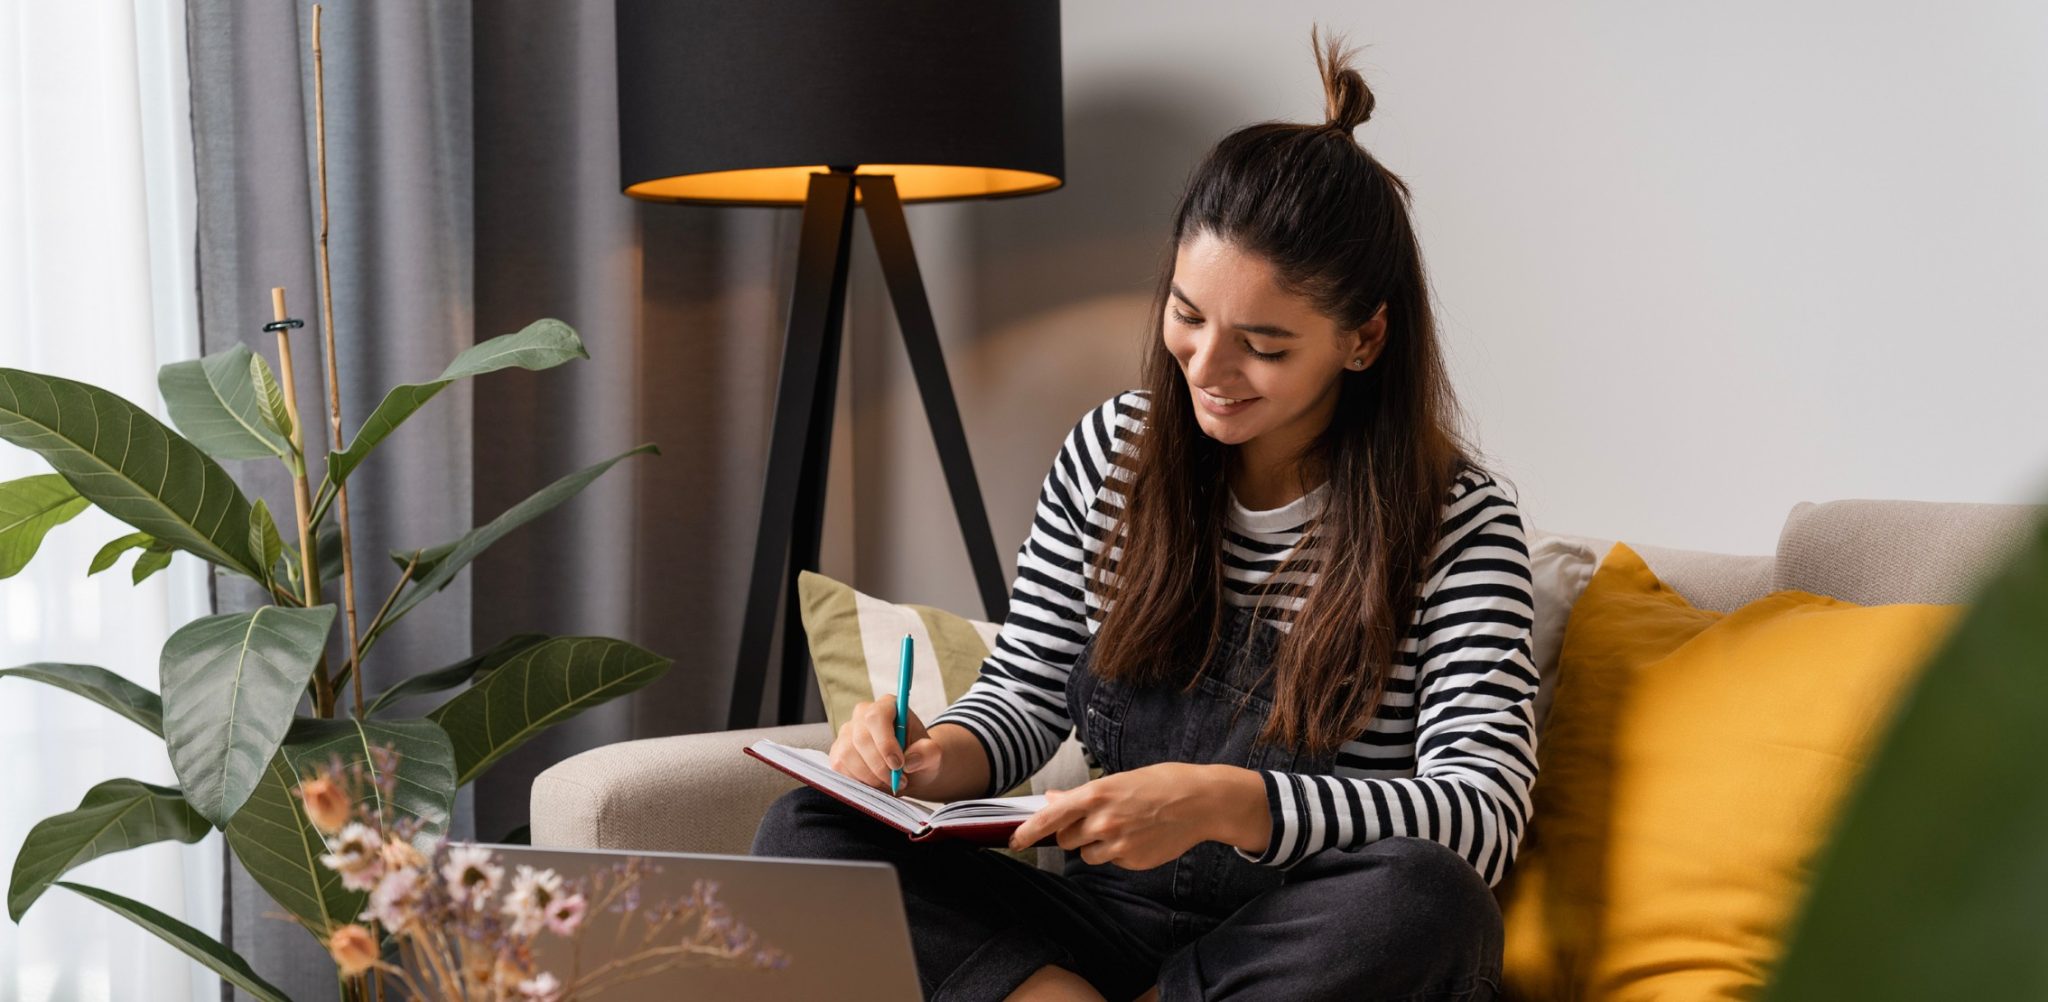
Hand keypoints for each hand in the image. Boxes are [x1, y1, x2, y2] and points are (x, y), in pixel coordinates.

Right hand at [828, 696, 941, 797]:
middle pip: (861, 738)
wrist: (907, 769)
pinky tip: (875, 783)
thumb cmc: (919, 757)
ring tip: (889, 783)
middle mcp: (863, 714)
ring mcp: (847, 732)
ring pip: (847, 754)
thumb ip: (928, 752)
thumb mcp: (933, 755)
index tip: (898, 765)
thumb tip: (910, 760)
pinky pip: (840, 767)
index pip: (877, 717)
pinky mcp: (837, 751)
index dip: (885, 743)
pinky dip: (858, 781)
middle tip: (898, 781)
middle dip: (879, 766)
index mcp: (888, 705)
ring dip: (869, 776)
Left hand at [1006, 763, 1218, 869]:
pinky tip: (1138, 836)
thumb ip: (1082, 796)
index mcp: (1096, 795)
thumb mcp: (1117, 781)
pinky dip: (1117, 853)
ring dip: (1095, 845)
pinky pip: (1110, 861)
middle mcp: (1102, 821)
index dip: (1028, 831)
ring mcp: (1117, 844)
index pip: (1050, 818)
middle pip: (1065, 839)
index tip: (1014, 840)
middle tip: (1096, 820)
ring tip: (1123, 827)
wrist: (1199, 802)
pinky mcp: (1131, 861)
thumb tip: (1052, 800)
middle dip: (1073, 833)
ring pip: (1086, 854)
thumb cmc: (1160, 784)